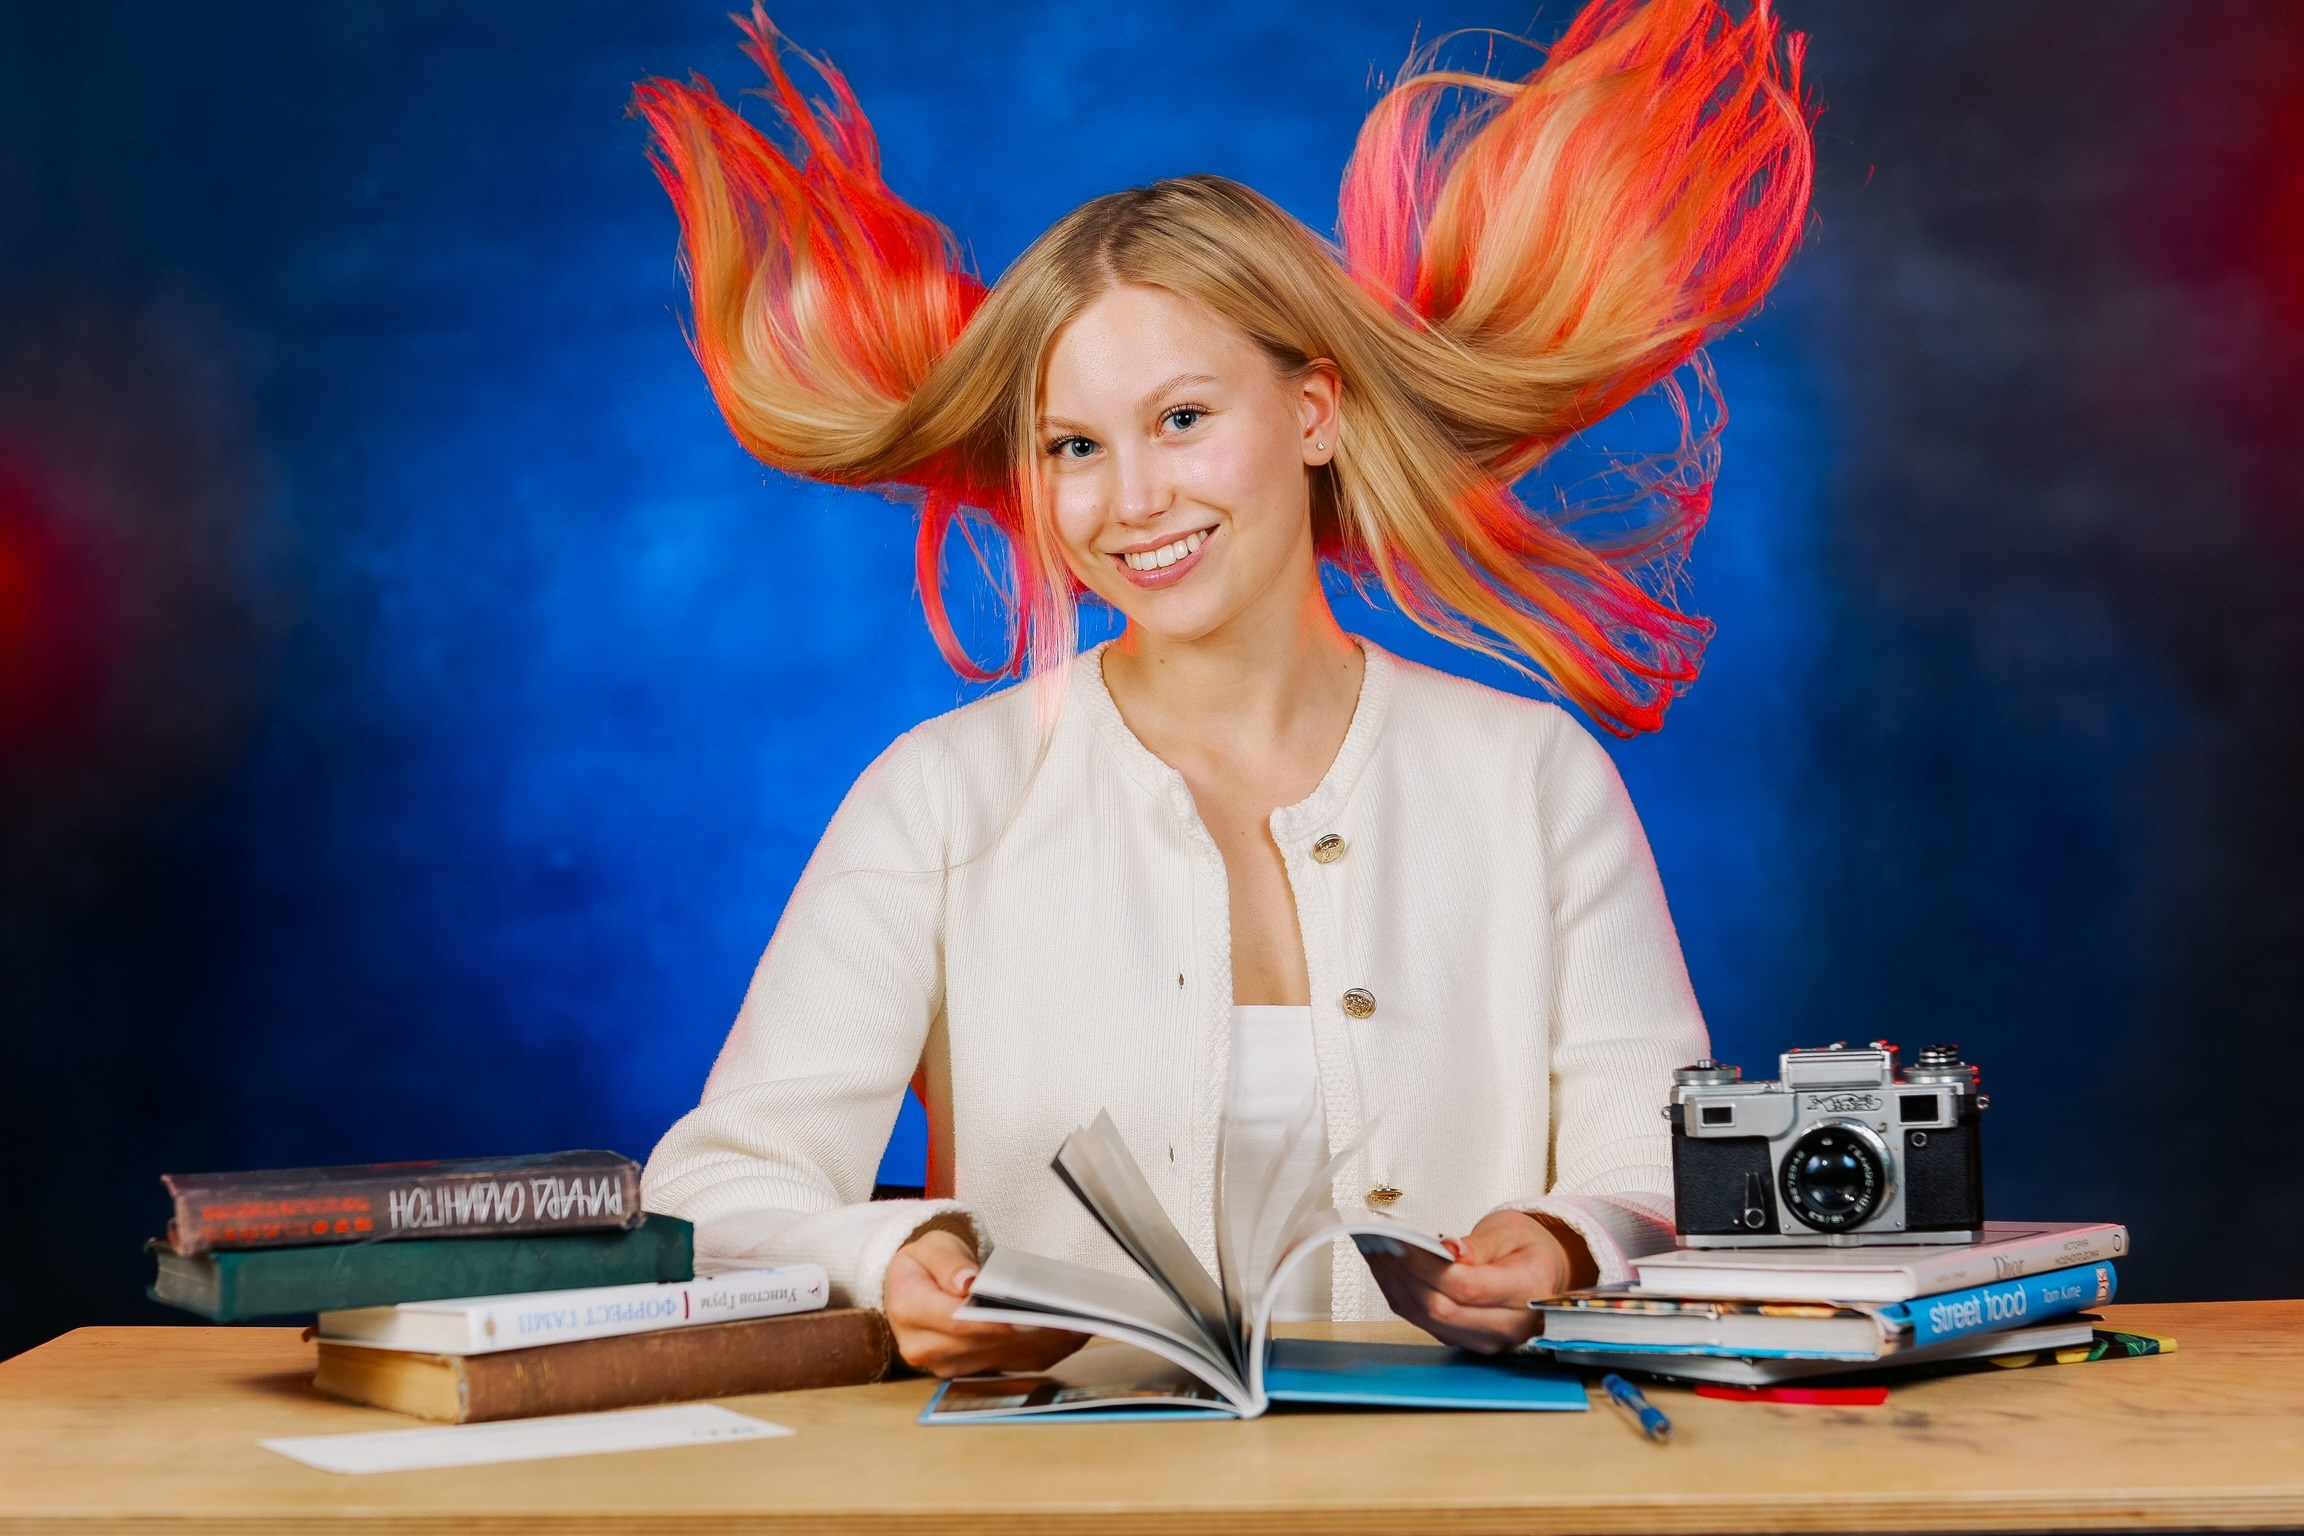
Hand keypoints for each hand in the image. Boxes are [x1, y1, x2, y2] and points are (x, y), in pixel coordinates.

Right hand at [882, 1228, 1087, 1378]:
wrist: (912, 1288)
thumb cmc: (923, 1266)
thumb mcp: (929, 1247)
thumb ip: (947, 1263)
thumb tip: (966, 1283)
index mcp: (910, 1311)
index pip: (953, 1323)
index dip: (986, 1324)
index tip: (1017, 1320)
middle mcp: (926, 1347)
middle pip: (985, 1344)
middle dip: (1027, 1333)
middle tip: (1065, 1317)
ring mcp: (949, 1364)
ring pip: (1005, 1359)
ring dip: (1044, 1344)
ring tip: (1077, 1324)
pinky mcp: (972, 1370)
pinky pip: (1014, 1365)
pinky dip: (1046, 1352)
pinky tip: (1070, 1334)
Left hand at [1365, 1209, 1595, 1353]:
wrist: (1543, 1274)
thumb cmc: (1529, 1249)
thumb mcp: (1511, 1231)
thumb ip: (1480, 1244)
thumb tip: (1448, 1251)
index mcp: (1528, 1291)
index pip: (1468, 1288)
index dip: (1428, 1266)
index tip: (1400, 1240)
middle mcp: (1508, 1326)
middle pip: (1442, 1309)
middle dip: (1404, 1273)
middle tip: (1377, 1240)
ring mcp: (1484, 1339)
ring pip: (1427, 1318)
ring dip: (1394, 1283)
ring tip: (1374, 1248)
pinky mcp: (1462, 1340)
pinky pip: (1423, 1321)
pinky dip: (1399, 1292)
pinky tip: (1385, 1267)